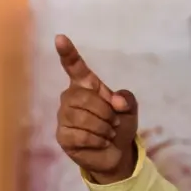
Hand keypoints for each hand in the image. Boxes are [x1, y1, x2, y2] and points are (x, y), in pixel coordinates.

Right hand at [54, 34, 138, 182]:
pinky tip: (101, 142)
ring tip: (109, 133)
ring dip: (103, 128)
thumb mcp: (130, 109)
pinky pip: (80, 135)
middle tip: (114, 122)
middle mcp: (71, 98)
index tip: (60, 38)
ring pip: (81, 117)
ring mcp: (64, 117)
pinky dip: (97, 140)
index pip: (74, 67)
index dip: (68, 53)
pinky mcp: (63, 136)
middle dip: (105, 112)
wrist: (117, 153)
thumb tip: (116, 101)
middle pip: (83, 98)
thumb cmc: (119, 126)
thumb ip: (127, 99)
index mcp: (86, 86)